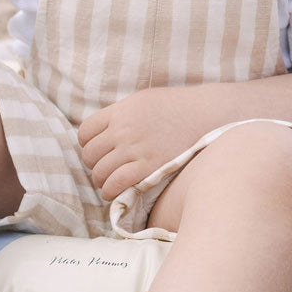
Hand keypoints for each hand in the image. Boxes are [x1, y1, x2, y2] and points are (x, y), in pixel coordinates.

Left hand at [78, 88, 198, 201]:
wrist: (206, 114)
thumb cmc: (178, 107)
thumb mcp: (144, 100)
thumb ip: (122, 114)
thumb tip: (104, 131)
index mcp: (121, 111)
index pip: (85, 132)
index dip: (88, 144)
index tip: (100, 150)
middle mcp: (124, 129)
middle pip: (90, 155)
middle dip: (95, 164)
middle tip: (107, 168)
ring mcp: (135, 148)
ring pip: (100, 172)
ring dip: (102, 181)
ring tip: (111, 182)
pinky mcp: (149, 166)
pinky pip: (116, 183)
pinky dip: (111, 191)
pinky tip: (116, 191)